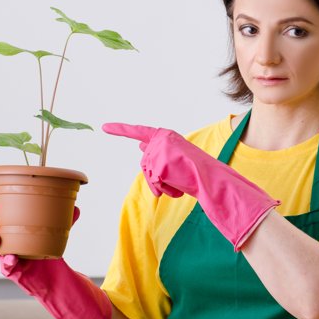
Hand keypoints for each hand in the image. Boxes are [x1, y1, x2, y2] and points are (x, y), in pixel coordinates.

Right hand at [0, 182, 110, 318]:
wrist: (56, 280)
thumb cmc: (50, 252)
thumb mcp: (58, 233)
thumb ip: (65, 220)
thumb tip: (75, 207)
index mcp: (14, 229)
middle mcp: (7, 242)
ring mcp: (8, 257)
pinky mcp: (14, 272)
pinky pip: (6, 267)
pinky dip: (8, 262)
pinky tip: (11, 258)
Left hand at [103, 122, 279, 250]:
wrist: (215, 181)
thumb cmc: (199, 173)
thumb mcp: (176, 161)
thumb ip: (158, 153)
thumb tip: (139, 145)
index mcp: (166, 135)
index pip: (139, 132)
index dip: (120, 130)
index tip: (104, 127)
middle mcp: (161, 138)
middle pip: (144, 164)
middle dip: (156, 179)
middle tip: (177, 180)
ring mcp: (159, 150)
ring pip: (147, 175)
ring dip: (163, 186)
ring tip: (180, 183)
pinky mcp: (160, 163)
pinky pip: (154, 183)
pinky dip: (165, 190)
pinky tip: (179, 187)